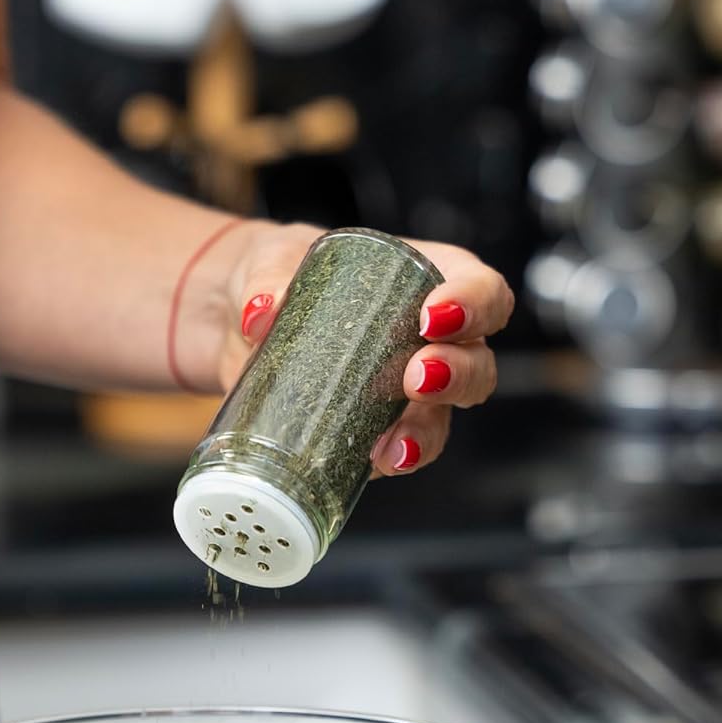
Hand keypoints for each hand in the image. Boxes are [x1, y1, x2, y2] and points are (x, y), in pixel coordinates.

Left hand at [215, 222, 513, 475]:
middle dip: (456, 375)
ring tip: (393, 442)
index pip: (483, 293)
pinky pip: (396, 453)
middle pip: (476, 366)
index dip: (476, 305)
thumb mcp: (275, 259)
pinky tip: (371, 463)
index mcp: (430, 282)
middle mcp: (430, 343)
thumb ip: (269, 277)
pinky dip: (389, 460)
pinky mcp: (372, 433)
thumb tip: (260, 311)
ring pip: (440, 420)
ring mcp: (405, 396)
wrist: (238, 320)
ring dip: (424, 432)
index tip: (434, 315)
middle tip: (415, 378)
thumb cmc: (281, 273)